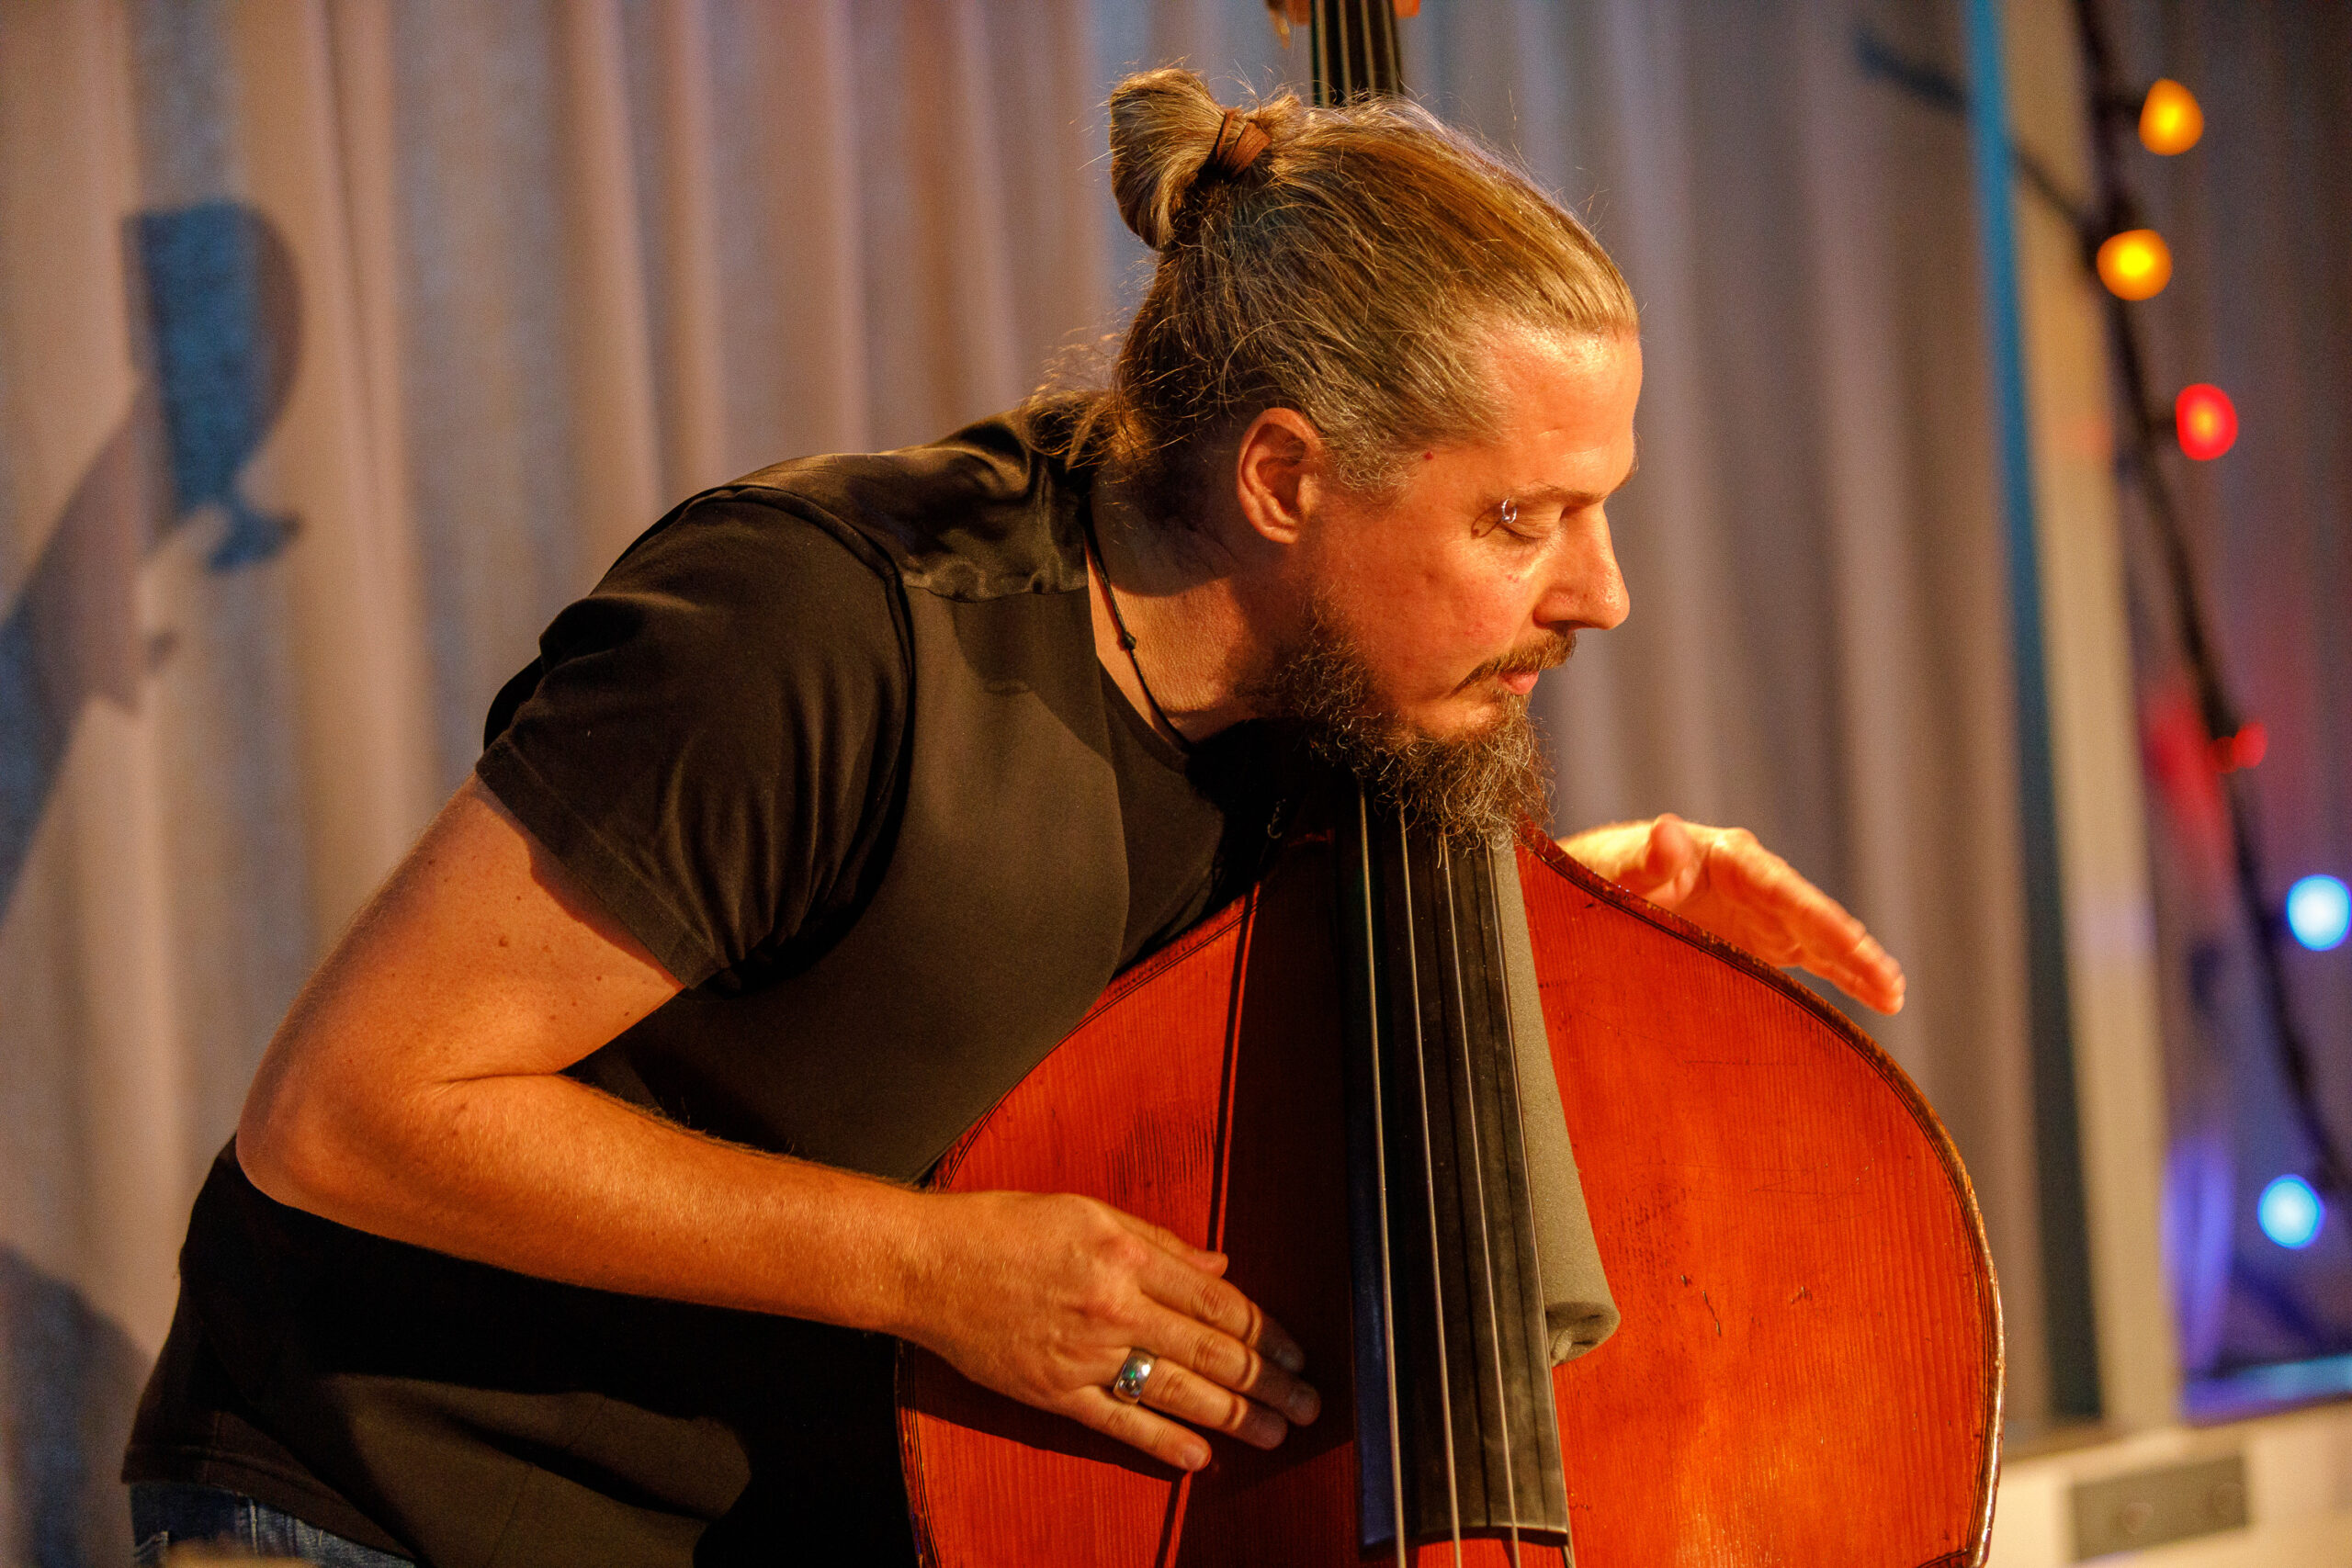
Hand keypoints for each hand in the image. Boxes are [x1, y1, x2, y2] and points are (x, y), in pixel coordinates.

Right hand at [899, 1190, 1319, 1471]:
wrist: (929, 1264)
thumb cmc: (1005, 1226)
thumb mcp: (1089, 1211)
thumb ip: (1160, 1240)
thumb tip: (1218, 1265)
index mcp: (1128, 1255)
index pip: (1217, 1303)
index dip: (1265, 1331)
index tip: (1297, 1351)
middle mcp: (1115, 1306)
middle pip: (1210, 1352)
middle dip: (1268, 1380)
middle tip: (1309, 1403)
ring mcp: (1084, 1354)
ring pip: (1176, 1391)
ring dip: (1234, 1415)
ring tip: (1276, 1432)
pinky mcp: (1053, 1391)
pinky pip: (1118, 1423)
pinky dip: (1162, 1442)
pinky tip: (1199, 1457)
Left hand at [1558, 814, 1905, 1014]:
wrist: (1592, 888)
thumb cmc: (1601, 874)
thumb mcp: (1616, 867)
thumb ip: (1645, 857)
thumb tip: (1668, 831)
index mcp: (1728, 858)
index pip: (1782, 888)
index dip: (1818, 916)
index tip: (1851, 941)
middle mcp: (1755, 882)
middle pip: (1812, 915)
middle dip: (1852, 947)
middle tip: (1889, 981)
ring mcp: (1761, 914)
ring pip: (1819, 939)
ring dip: (1856, 965)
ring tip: (1893, 994)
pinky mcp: (1759, 941)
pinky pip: (1809, 958)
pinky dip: (1840, 976)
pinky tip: (1876, 996)